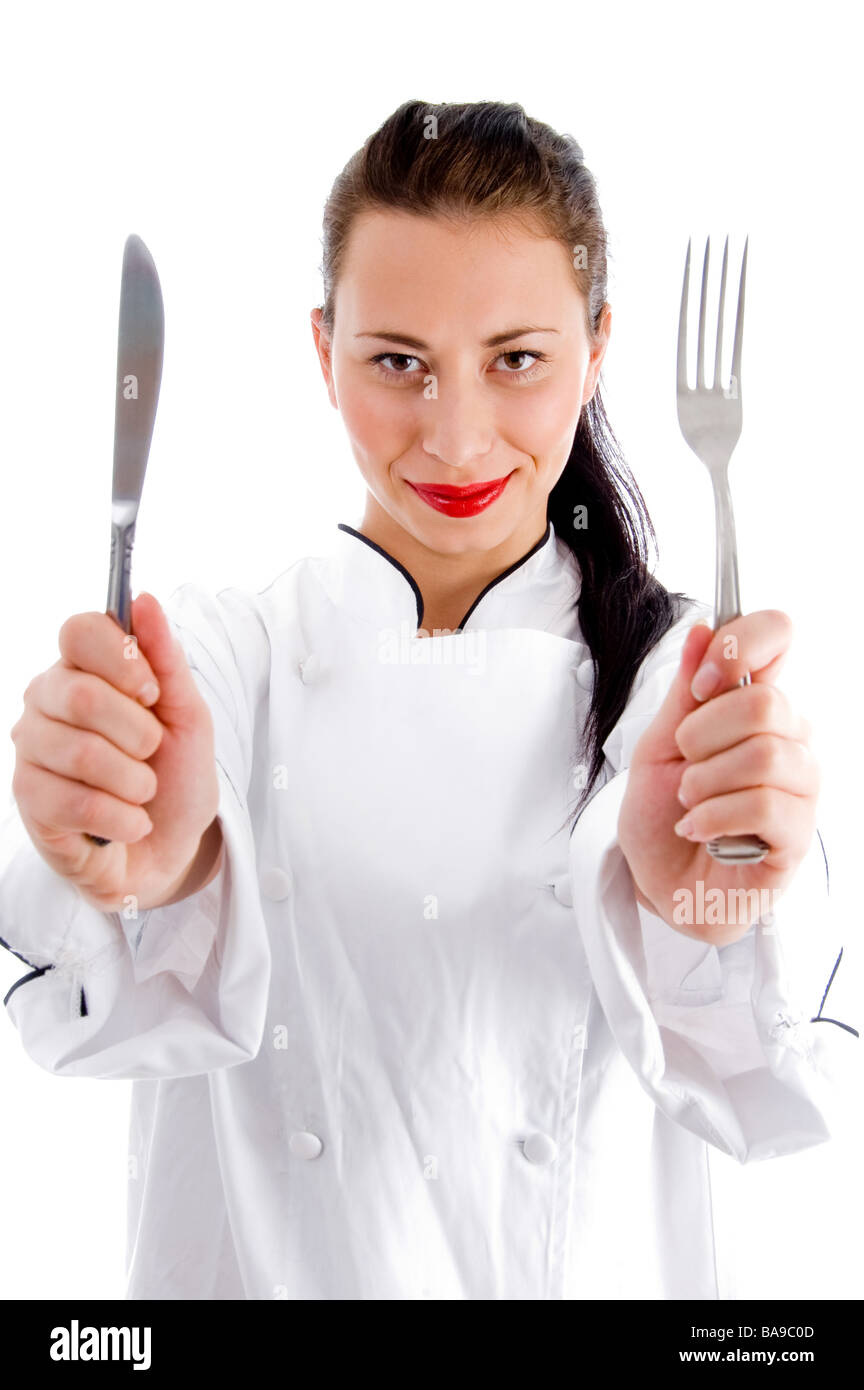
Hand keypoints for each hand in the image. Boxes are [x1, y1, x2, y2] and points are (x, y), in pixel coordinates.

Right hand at [10, 593, 220, 912]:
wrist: (171, 848)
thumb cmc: (175, 776)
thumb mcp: (188, 716)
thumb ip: (167, 659)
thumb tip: (143, 601)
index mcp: (84, 668)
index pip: (79, 631)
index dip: (121, 659)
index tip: (152, 693)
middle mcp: (47, 700)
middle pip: (81, 694)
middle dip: (138, 733)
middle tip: (152, 753)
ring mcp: (32, 749)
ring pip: (80, 752)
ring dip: (135, 782)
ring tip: (143, 793)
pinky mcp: (29, 800)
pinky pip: (75, 802)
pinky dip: (122, 818)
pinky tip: (130, 822)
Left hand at [617, 611, 819, 944]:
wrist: (659, 883)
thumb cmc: (663, 815)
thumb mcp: (659, 746)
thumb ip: (683, 694)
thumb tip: (704, 630)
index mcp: (756, 705)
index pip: (778, 635)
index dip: (740, 647)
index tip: (701, 682)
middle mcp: (789, 738)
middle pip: (765, 703)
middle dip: (702, 735)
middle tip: (685, 766)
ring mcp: (799, 787)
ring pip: (765, 756)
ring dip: (705, 783)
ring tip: (689, 803)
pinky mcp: (796, 836)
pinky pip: (765, 806)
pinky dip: (714, 817)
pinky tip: (698, 829)